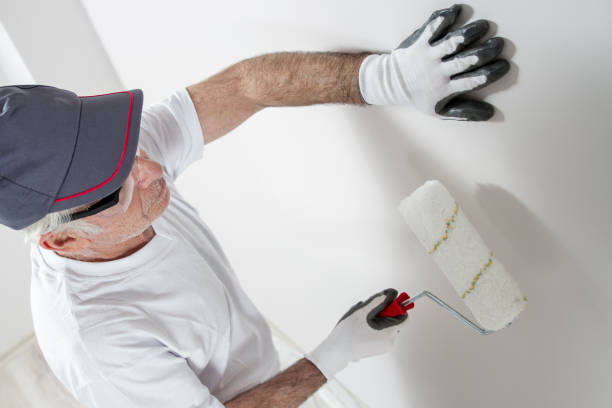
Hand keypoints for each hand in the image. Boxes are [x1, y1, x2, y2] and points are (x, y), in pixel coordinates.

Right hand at [305, 288, 407, 378]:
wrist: (338, 351)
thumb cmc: (348, 332)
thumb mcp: (361, 312)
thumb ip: (376, 302)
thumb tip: (387, 296)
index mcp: (388, 332)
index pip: (403, 318)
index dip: (396, 308)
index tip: (385, 303)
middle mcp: (390, 342)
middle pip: (394, 321)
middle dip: (383, 314)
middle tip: (368, 313)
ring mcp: (385, 347)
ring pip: (387, 327)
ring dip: (378, 321)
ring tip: (362, 323)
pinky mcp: (379, 350)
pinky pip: (382, 335)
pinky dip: (376, 330)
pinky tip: (363, 330)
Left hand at [359, 4, 509, 119]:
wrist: (392, 83)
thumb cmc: (420, 96)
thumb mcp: (440, 110)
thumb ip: (465, 112)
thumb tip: (491, 113)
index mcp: (445, 88)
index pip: (471, 81)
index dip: (489, 74)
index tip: (505, 66)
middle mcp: (438, 71)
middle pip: (464, 61)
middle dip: (483, 53)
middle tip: (499, 44)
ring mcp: (428, 55)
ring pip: (450, 43)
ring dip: (467, 34)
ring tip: (483, 26)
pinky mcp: (420, 41)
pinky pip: (432, 29)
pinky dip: (443, 19)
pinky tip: (457, 10)